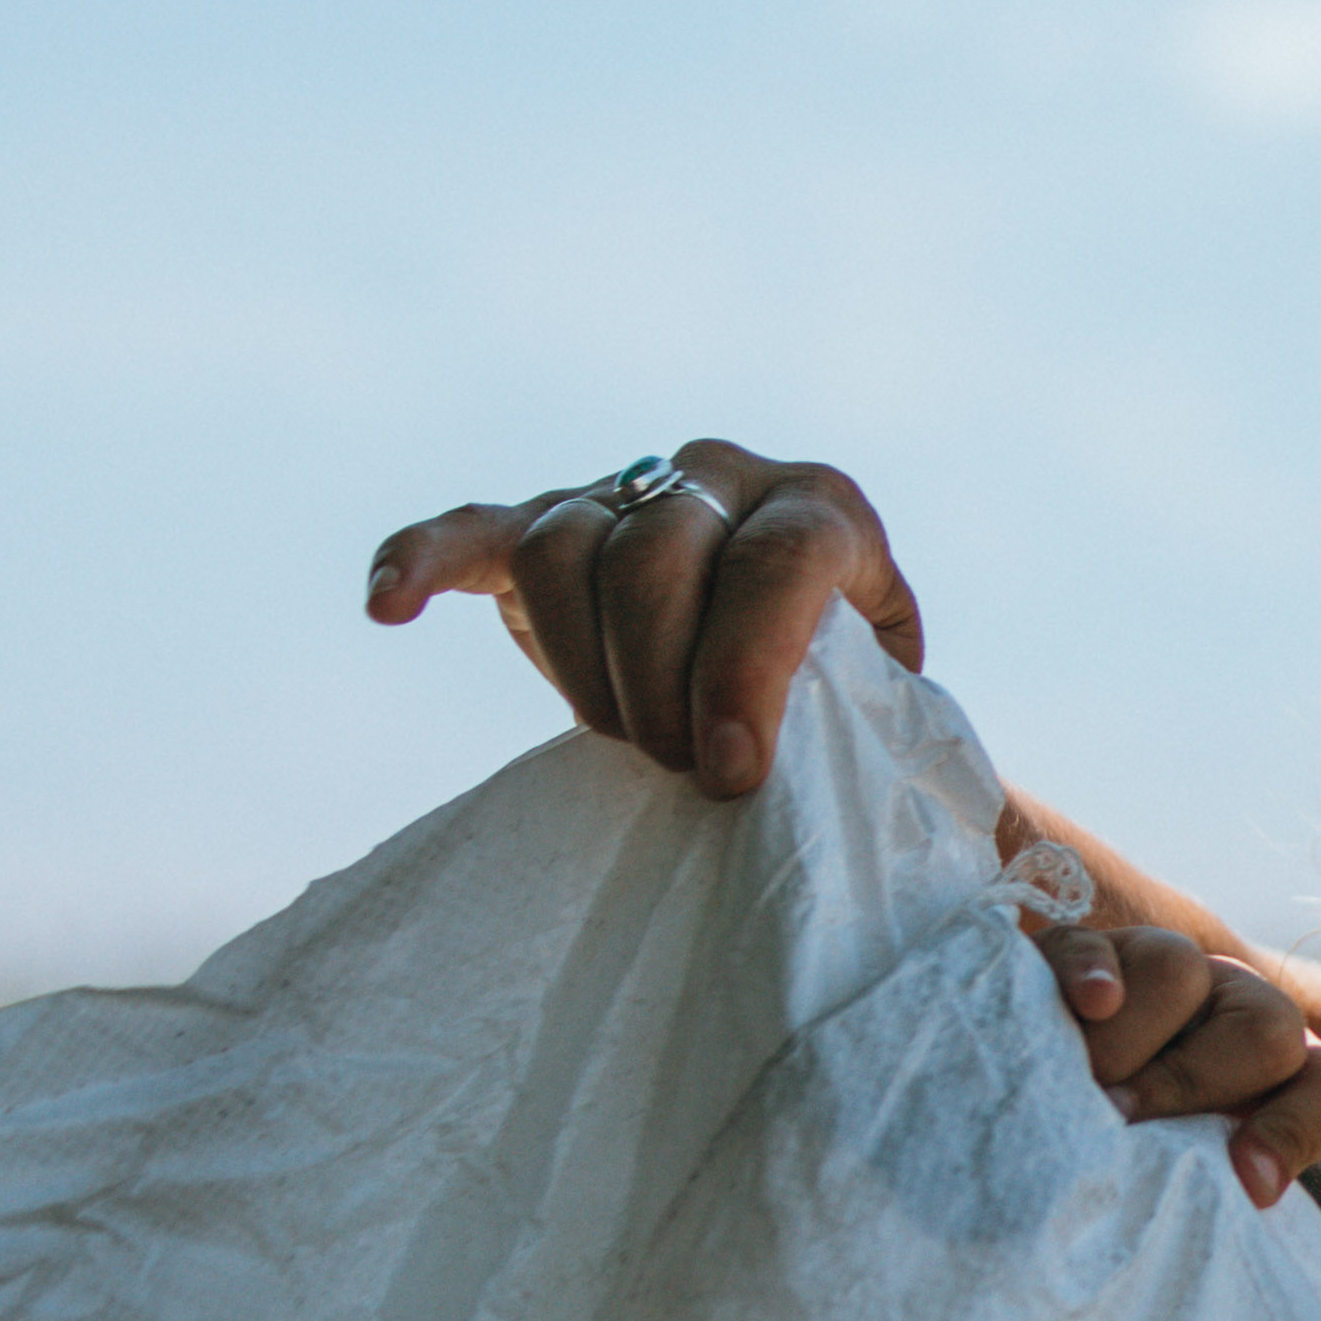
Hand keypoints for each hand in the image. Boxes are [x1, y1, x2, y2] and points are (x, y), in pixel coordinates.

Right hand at [363, 439, 912, 796]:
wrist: (789, 659)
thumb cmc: (847, 709)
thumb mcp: (892, 711)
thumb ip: (895, 739)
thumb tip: (933, 845)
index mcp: (823, 510)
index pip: (780, 563)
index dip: (749, 668)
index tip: (730, 773)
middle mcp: (725, 475)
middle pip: (658, 556)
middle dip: (659, 684)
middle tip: (675, 770)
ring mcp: (627, 489)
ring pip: (568, 548)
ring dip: (583, 666)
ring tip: (621, 738)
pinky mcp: (543, 522)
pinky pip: (473, 530)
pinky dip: (422, 561)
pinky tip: (387, 608)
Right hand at [1047, 916, 1320, 1208]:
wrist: (1019, 1136)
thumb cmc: (1121, 1174)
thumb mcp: (1184, 1191)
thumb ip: (1219, 1187)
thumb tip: (1247, 1190)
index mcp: (1273, 1080)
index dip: (1298, 1133)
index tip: (1246, 1186)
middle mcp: (1230, 1013)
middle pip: (1267, 1028)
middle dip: (1192, 1086)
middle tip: (1124, 1126)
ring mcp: (1158, 971)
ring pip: (1180, 969)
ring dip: (1128, 1044)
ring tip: (1083, 1093)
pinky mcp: (1078, 951)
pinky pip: (1093, 947)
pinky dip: (1090, 974)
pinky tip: (1085, 1007)